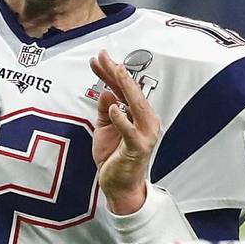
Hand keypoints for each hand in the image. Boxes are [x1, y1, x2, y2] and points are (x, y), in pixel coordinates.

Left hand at [89, 50, 160, 214]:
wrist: (120, 186)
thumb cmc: (114, 158)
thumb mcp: (104, 129)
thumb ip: (104, 110)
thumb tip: (106, 91)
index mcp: (137, 115)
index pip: (123, 89)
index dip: (111, 73)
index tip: (99, 58)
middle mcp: (145, 121)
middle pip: (132, 92)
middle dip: (117, 72)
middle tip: (104, 56)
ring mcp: (144, 134)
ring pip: (137, 106)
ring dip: (124, 87)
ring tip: (114, 71)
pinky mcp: (138, 148)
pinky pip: (130, 131)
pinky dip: (122, 119)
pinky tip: (113, 107)